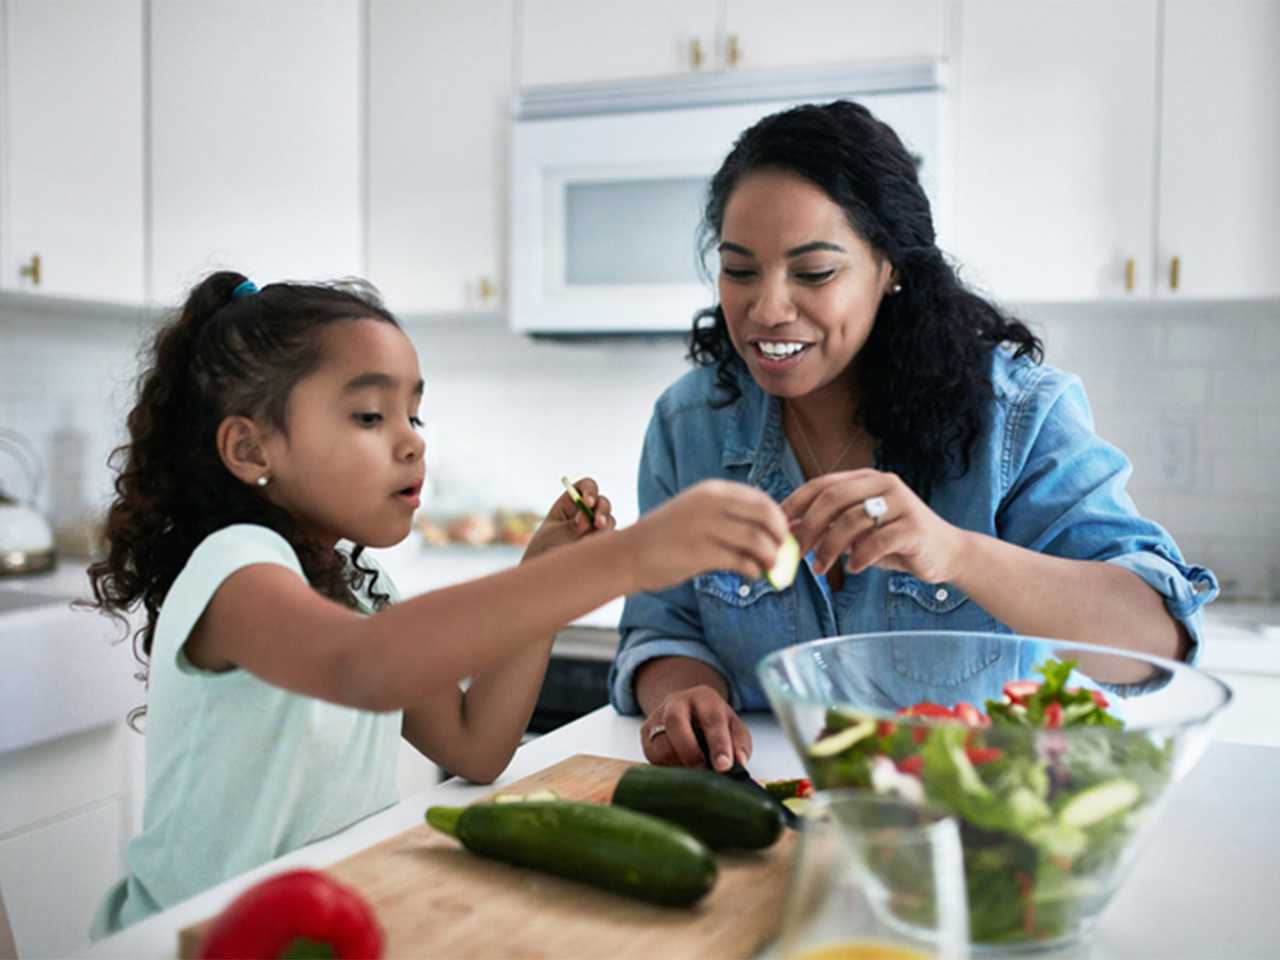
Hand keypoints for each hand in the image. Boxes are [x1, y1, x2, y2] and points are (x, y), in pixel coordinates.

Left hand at [521, 476, 615, 562]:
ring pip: (609, 520)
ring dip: (605, 525)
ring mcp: (595, 528)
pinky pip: (611, 538)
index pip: (586, 487)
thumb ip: (571, 525)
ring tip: (592, 537)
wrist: (547, 573)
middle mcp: (586, 513)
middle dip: (602, 509)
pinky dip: (605, 541)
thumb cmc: (544, 549)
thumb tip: (586, 517)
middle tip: (597, 522)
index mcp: (570, 503)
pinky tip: (592, 549)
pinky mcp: (602, 543)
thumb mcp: (554, 534)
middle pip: (602, 502)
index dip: (589, 490)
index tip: (587, 502)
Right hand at [622, 479, 788, 592]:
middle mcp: (710, 504)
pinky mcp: (699, 553)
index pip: (761, 499)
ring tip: (769, 569)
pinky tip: (752, 575)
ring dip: (771, 557)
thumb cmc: (667, 537)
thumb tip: (772, 530)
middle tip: (782, 553)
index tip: (783, 535)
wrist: (629, 553)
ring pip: (757, 540)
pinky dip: (754, 570)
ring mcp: (704, 527)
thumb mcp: (697, 513)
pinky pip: (740, 561)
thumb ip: (729, 517)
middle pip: (765, 516)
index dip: (778, 518)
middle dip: (780, 537)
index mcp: (712, 491)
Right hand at [641, 684, 751, 771]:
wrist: (687, 710)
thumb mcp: (733, 727)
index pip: (712, 719)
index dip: (719, 744)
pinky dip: (667, 768)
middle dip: (690, 751)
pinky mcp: (645, 731)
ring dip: (678, 764)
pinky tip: (680, 768)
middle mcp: (677, 701)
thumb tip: (738, 763)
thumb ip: (739, 744)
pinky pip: (651, 756)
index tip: (724, 767)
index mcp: (704, 697)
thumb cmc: (714, 723)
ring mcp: (657, 715)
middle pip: (675, 722)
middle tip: (702, 772)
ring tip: (694, 773)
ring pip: (661, 744)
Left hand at [782, 469, 966, 582]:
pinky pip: (876, 542)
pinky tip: (852, 568)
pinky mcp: (915, 527)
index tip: (778, 526)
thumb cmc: (894, 542)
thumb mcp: (857, 532)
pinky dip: (858, 557)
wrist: (945, 553)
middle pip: (833, 499)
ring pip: (851, 521)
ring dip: (829, 548)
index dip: (796, 503)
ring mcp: (902, 503)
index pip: (822, 484)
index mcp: (867, 479)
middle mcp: (884, 484)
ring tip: (820, 568)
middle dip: (808, 527)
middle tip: (795, 553)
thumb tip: (788, 531)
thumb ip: (829, 527)